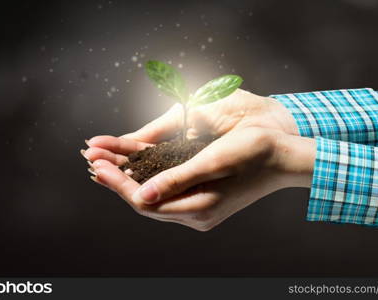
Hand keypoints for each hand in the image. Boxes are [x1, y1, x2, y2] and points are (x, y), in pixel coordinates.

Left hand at [83, 90, 314, 230]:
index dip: (118, 184)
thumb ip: (177, 180)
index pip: (144, 202)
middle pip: (145, 202)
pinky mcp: (202, 199)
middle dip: (118, 181)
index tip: (97, 164)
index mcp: (198, 208)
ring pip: (154, 198)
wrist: (284, 158)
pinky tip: (135, 168)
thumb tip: (141, 195)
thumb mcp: (213, 162)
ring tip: (107, 162)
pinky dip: (147, 180)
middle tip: (93, 161)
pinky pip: (166, 193)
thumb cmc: (254, 153)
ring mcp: (199, 208)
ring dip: (130, 180)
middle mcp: (196, 215)